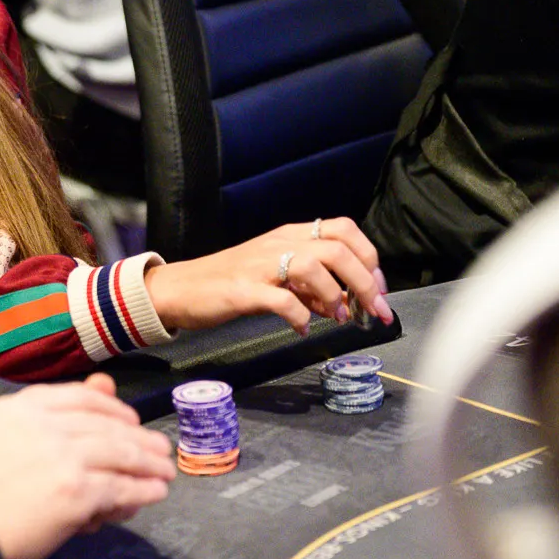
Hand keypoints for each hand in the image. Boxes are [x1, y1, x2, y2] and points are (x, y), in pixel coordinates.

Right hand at [0, 374, 174, 558]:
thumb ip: (47, 418)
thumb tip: (103, 386)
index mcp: (20, 406)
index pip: (79, 397)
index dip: (111, 407)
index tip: (129, 419)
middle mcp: (44, 423)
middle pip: (106, 424)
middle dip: (138, 438)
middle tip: (159, 449)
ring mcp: (63, 456)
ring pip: (120, 453)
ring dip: (148, 463)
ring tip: (164, 472)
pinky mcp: (76, 491)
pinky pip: (120, 488)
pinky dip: (142, 491)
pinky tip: (153, 494)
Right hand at [145, 218, 392, 334]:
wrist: (180, 288)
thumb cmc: (229, 282)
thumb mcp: (275, 276)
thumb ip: (309, 286)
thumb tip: (343, 305)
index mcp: (289, 235)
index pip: (343, 230)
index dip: (369, 258)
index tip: (379, 290)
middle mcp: (278, 244)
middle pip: (338, 248)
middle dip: (366, 282)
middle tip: (374, 311)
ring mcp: (260, 265)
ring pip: (313, 266)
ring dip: (335, 296)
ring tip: (338, 318)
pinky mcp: (243, 290)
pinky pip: (282, 300)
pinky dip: (300, 316)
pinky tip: (301, 328)